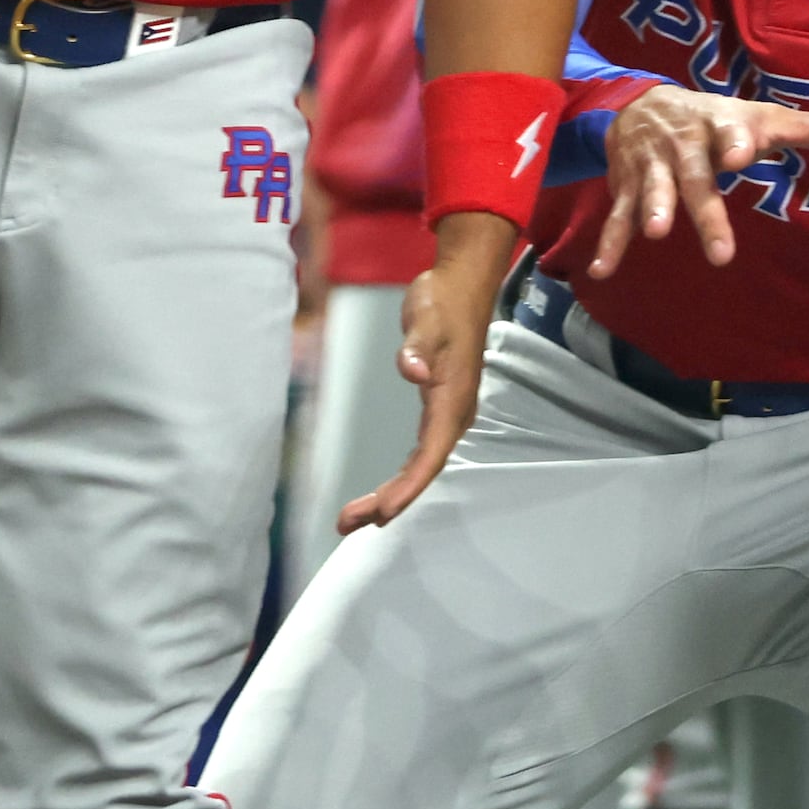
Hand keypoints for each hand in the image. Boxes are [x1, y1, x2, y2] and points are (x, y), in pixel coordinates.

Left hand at [346, 213, 515, 530]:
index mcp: (453, 400)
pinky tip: (381, 494)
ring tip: (354, 519)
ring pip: (420, 467)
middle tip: (348, 523)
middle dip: (390, 501)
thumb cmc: (443, 302)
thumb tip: (413, 371)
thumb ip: (418, 346)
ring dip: (391, 495)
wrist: (460, 286)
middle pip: (423, 470)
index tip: (382, 513)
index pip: (431, 455)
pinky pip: (418, 455)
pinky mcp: (437, 408)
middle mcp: (453, 415)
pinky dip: (398, 478)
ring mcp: (446, 413)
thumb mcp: (426, 318)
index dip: (408, 487)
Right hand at [586, 84, 808, 273]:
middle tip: (719, 248)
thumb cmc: (719, 120)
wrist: (642, 101)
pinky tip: (603, 271)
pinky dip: (610, 243)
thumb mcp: (762, 118)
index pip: (730, 131)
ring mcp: (652, 167)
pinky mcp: (626, 185)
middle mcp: (683, 146)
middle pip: (695, 177)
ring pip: (651, 191)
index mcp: (719, 127)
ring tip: (654, 233)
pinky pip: (617, 216)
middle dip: (703, 208)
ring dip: (650, 210)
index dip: (737, 140)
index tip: (744, 154)